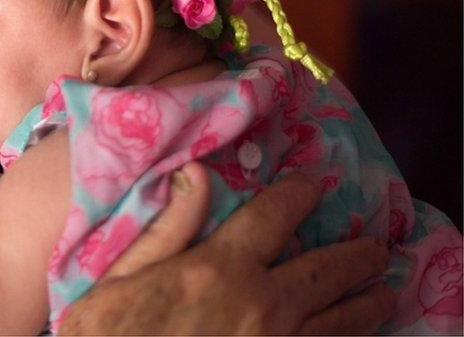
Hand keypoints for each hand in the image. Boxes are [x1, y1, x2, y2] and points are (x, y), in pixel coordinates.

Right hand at [59, 170, 395, 334]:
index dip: (299, 194)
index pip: (274, 216)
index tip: (315, 184)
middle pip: (324, 272)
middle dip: (355, 256)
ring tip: (384, 291)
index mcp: (219, 267)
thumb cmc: (109, 336)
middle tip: (376, 248)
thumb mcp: (121, 276)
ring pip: (339, 321)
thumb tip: (196, 172)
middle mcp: (260, 304)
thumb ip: (167, 227)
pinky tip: (347, 334)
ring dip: (367, 303)